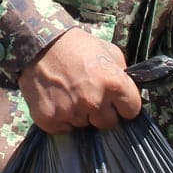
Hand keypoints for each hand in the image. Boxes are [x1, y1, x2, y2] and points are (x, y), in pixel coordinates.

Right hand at [18, 29, 142, 132]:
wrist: (40, 43)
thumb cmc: (76, 46)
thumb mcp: (109, 51)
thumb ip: (122, 74)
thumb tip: (128, 91)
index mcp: (114, 84)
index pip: (131, 111)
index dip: (124, 105)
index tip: (116, 101)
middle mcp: (94, 101)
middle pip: (108, 123)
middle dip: (102, 112)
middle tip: (89, 95)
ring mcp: (72, 112)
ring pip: (84, 125)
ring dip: (80, 113)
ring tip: (70, 93)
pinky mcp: (51, 119)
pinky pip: (64, 128)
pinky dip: (61, 118)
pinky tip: (57, 100)